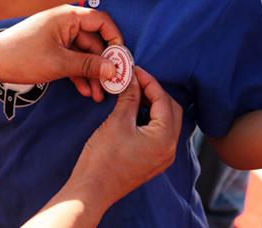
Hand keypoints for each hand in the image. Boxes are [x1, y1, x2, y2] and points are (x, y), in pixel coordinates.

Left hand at [0, 5, 120, 86]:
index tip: (121, 59)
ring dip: (92, 74)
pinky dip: (79, 74)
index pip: (103, 21)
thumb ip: (89, 65)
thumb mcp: (60, 63)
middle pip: (95, 42)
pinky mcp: (54, 49)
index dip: (115, 39)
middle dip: (103, 65)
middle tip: (112, 85)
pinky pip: (73, 60)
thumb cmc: (24, 56)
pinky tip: (86, 91)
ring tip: (99, 95)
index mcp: (69, 16)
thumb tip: (114, 70)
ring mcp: (60, 37)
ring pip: (85, 54)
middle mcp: (67, 23)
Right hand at [68, 67, 182, 206]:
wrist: (92, 190)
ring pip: (165, 121)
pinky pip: (158, 133)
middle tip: (135, 80)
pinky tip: (133, 110)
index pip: (163, 100)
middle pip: (170, 109)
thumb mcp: (117, 121)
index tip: (134, 70)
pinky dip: (149, 119)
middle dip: (154, 92)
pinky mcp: (153, 160)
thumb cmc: (103, 159)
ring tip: (133, 92)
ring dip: (152, 105)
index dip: (149, 81)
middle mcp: (170, 148)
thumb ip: (129, 97)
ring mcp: (162, 156)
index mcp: (165, 138)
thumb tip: (132, 79)